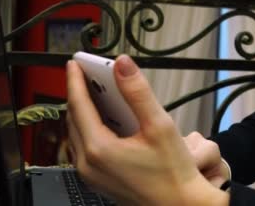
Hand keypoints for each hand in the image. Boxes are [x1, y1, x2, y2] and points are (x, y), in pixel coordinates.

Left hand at [66, 55, 228, 205]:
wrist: (179, 205)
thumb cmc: (173, 173)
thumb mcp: (159, 126)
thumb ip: (138, 92)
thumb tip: (123, 65)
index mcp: (99, 149)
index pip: (78, 105)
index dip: (75, 80)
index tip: (75, 63)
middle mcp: (88, 164)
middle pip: (74, 119)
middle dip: (79, 93)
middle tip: (88, 74)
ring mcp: (91, 175)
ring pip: (77, 134)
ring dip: (83, 112)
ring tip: (96, 93)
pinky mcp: (98, 181)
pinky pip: (84, 148)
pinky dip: (90, 129)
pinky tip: (106, 121)